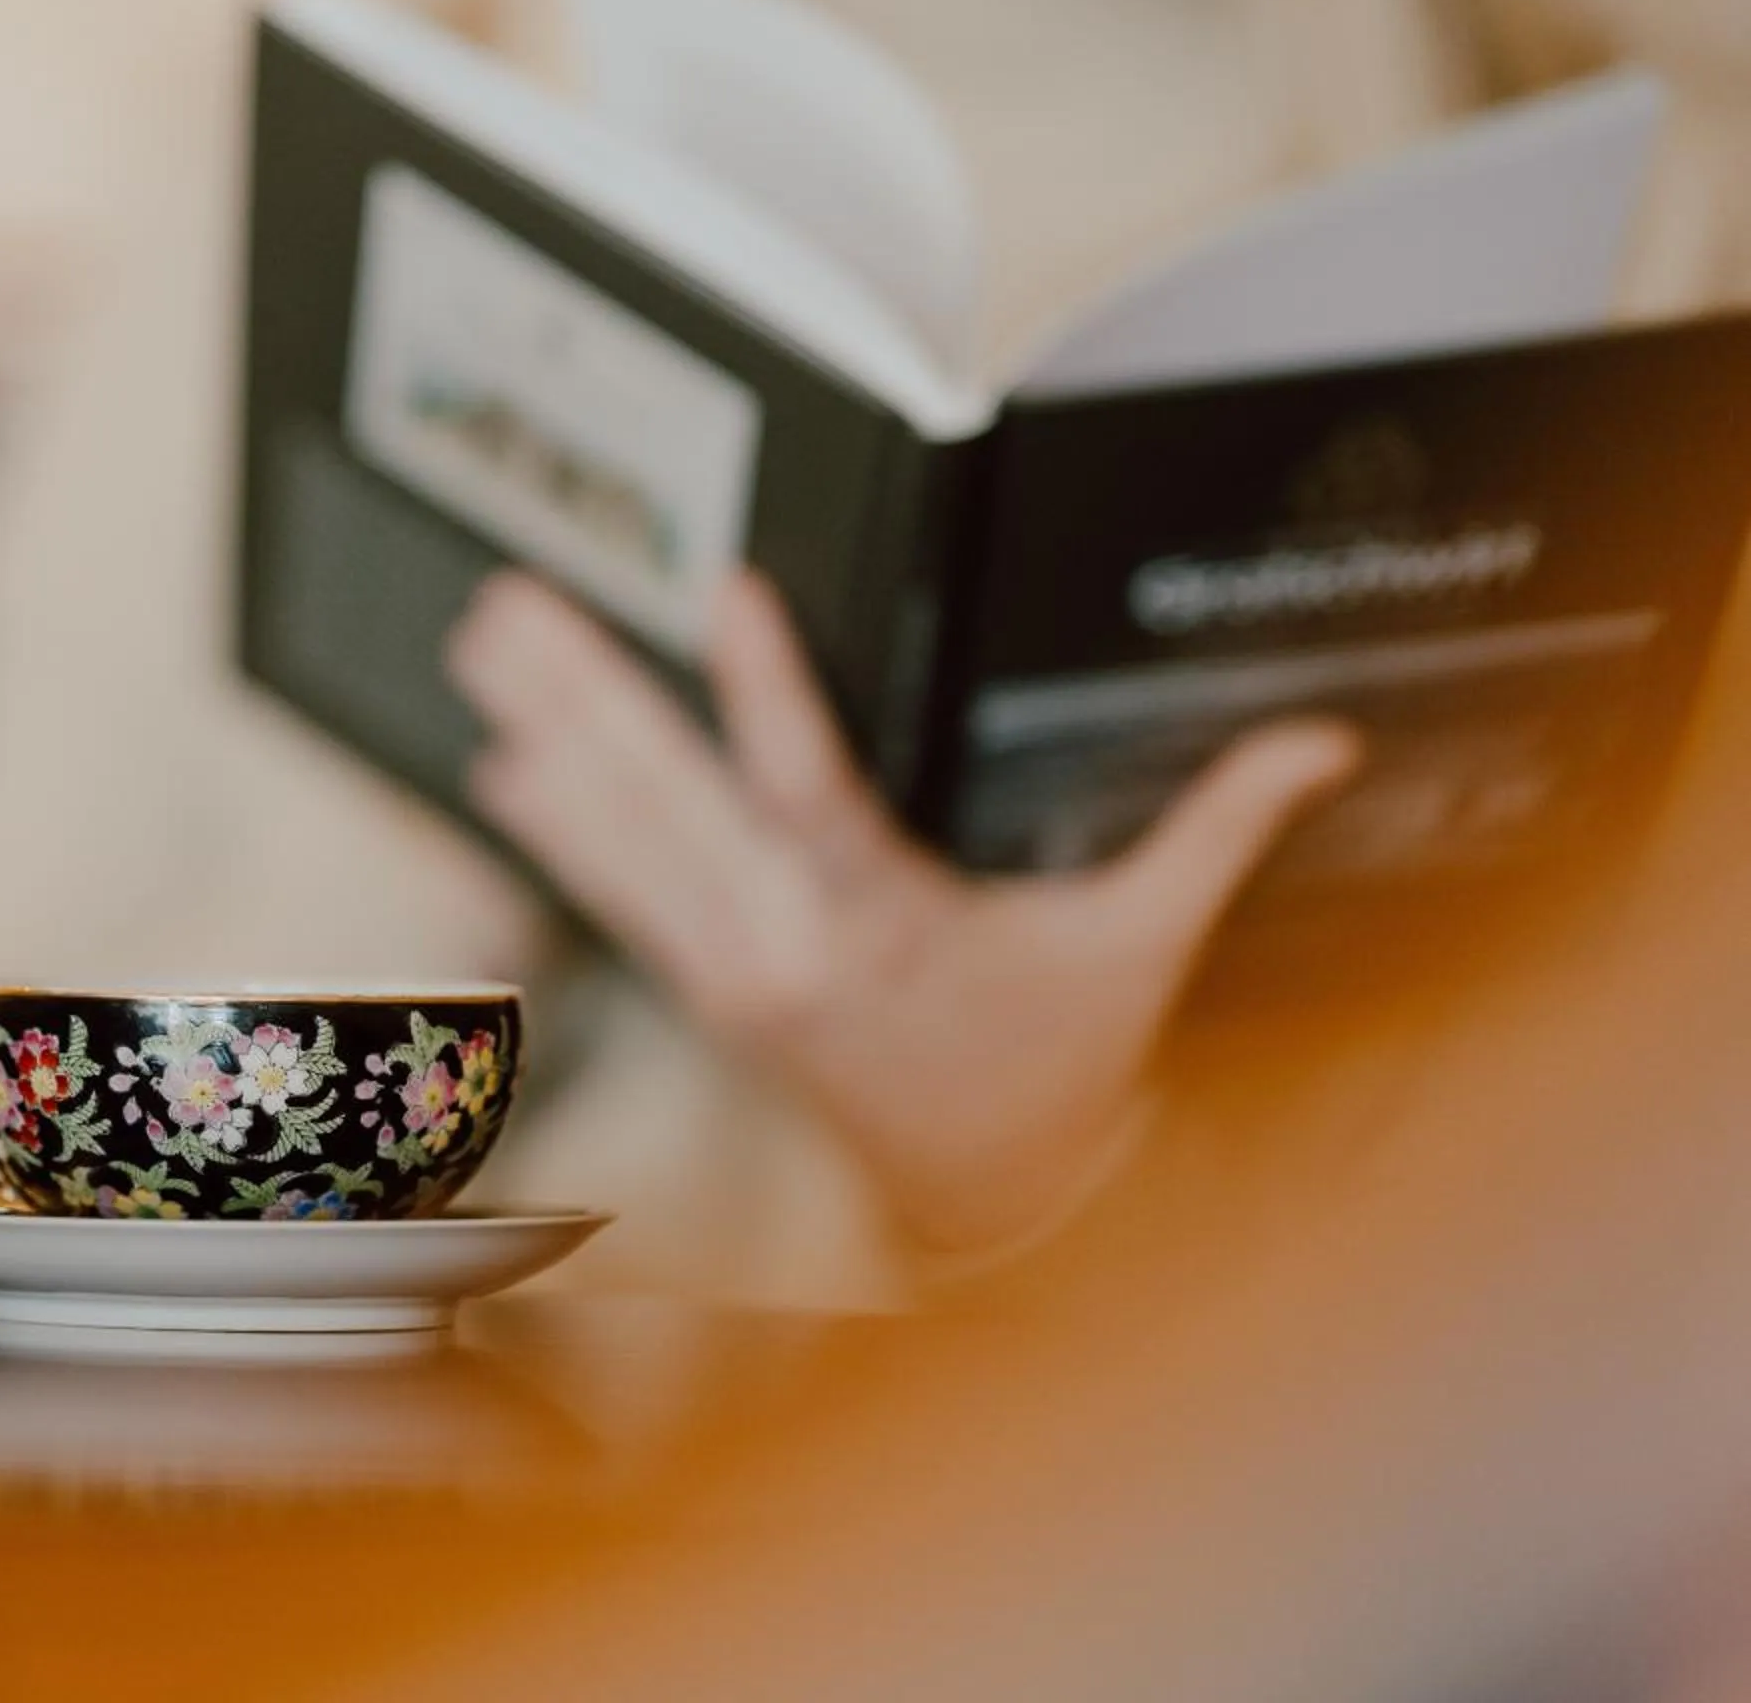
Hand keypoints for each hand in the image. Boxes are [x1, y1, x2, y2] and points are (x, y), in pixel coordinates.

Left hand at [446, 570, 1359, 1253]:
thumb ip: (1216, 829)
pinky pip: (617, 898)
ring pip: (621, 843)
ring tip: (486, 646)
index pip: (816, 794)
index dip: (766, 691)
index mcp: (892, 930)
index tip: (730, 593)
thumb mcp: (1143, 947)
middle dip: (586, 699)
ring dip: (548, 738)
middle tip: (512, 606)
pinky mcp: (709, 994)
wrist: (997, 1212)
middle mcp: (789, 954)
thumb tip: (1320, 742)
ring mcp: (733, 979)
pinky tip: (501, 764)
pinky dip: (558, 830)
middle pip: (670, 807)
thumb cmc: (1063, 1068)